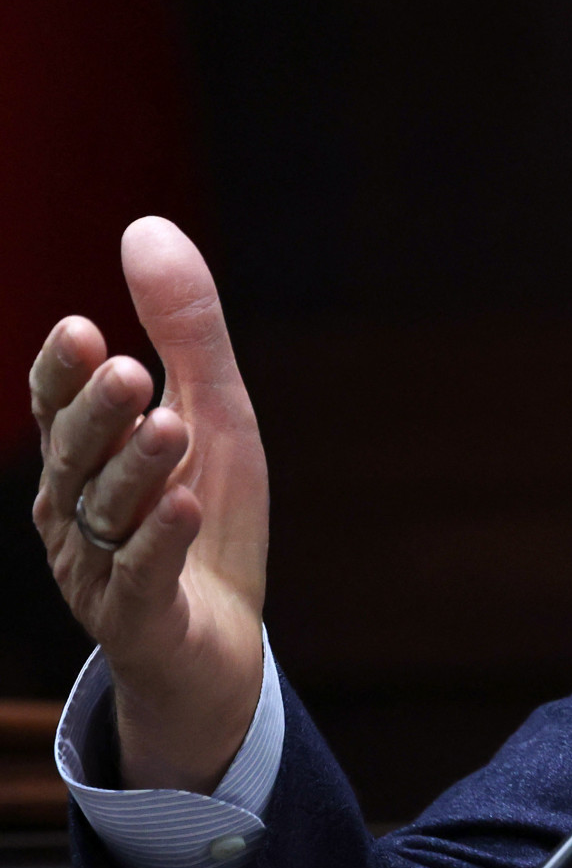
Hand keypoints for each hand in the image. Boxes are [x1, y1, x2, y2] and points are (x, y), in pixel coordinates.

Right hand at [29, 218, 268, 794]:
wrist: (218, 642)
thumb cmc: (205, 513)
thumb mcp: (210, 411)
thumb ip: (184, 330)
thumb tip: (146, 226)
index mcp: (85, 459)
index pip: (58, 409)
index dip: (60, 376)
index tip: (77, 331)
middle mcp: (76, 511)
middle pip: (76, 458)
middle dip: (96, 416)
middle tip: (124, 371)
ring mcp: (102, 568)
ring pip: (108, 513)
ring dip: (137, 469)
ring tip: (169, 426)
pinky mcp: (142, 617)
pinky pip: (144, 575)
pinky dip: (162, 539)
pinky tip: (185, 504)